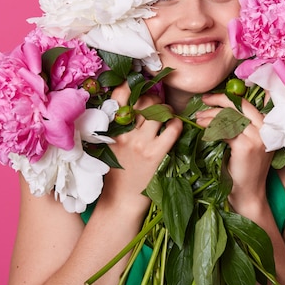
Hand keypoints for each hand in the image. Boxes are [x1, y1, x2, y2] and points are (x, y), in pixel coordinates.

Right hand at [100, 82, 181, 210]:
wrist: (120, 201)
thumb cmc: (115, 172)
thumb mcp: (107, 145)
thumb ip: (116, 126)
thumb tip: (131, 104)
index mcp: (110, 129)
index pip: (119, 97)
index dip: (130, 85)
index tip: (138, 83)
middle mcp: (124, 133)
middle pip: (143, 101)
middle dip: (153, 98)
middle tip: (157, 104)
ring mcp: (140, 143)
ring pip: (159, 111)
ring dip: (166, 108)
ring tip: (166, 114)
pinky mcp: (156, 154)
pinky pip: (172, 129)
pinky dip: (176, 123)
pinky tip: (175, 126)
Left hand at [196, 93, 272, 207]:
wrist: (248, 195)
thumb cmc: (243, 171)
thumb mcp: (247, 144)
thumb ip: (241, 127)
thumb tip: (219, 109)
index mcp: (268, 127)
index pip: (247, 104)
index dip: (227, 98)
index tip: (211, 98)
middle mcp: (266, 129)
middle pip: (239, 105)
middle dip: (218, 100)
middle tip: (202, 101)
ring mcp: (258, 137)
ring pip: (229, 117)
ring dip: (210, 115)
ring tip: (198, 119)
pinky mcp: (246, 146)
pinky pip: (224, 130)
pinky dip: (211, 128)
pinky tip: (202, 129)